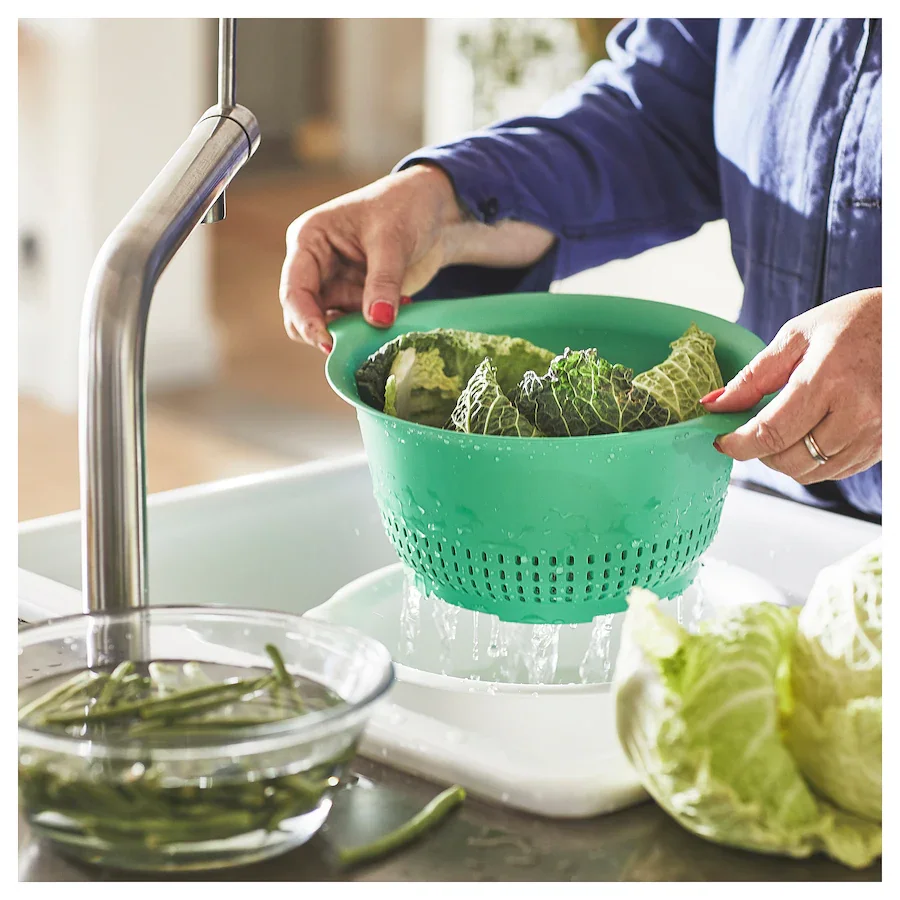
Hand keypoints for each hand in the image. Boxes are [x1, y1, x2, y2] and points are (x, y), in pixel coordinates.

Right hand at [279, 165, 554, 352]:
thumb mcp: (395, 241)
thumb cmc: (410, 207)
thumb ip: (382, 282)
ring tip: (393, 310)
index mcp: (311, 239)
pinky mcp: (362, 295)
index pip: (294, 286)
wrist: (443, 209)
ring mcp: (339, 282)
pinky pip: (358, 323)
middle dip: (328, 329)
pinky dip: (374, 326)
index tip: (325, 341)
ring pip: (332, 323)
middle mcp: (317, 262)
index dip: (304, 317)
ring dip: (355, 330)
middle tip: (357, 342)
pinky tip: (400, 310)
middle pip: (306, 312)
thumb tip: (378, 321)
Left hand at [701, 288, 881, 484]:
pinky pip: (836, 471)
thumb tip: (714, 404)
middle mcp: (856, 412)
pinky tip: (812, 433)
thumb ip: (754, 375)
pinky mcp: (885, 445)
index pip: (771, 432)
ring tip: (784, 428)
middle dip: (759, 452)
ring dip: (785, 459)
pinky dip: (814, 461)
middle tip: (752, 430)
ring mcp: (875, 433)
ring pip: (811, 472)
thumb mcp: (799, 335)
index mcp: (828, 379)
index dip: (738, 444)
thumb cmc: (858, 322)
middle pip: (788, 460)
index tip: (721, 440)